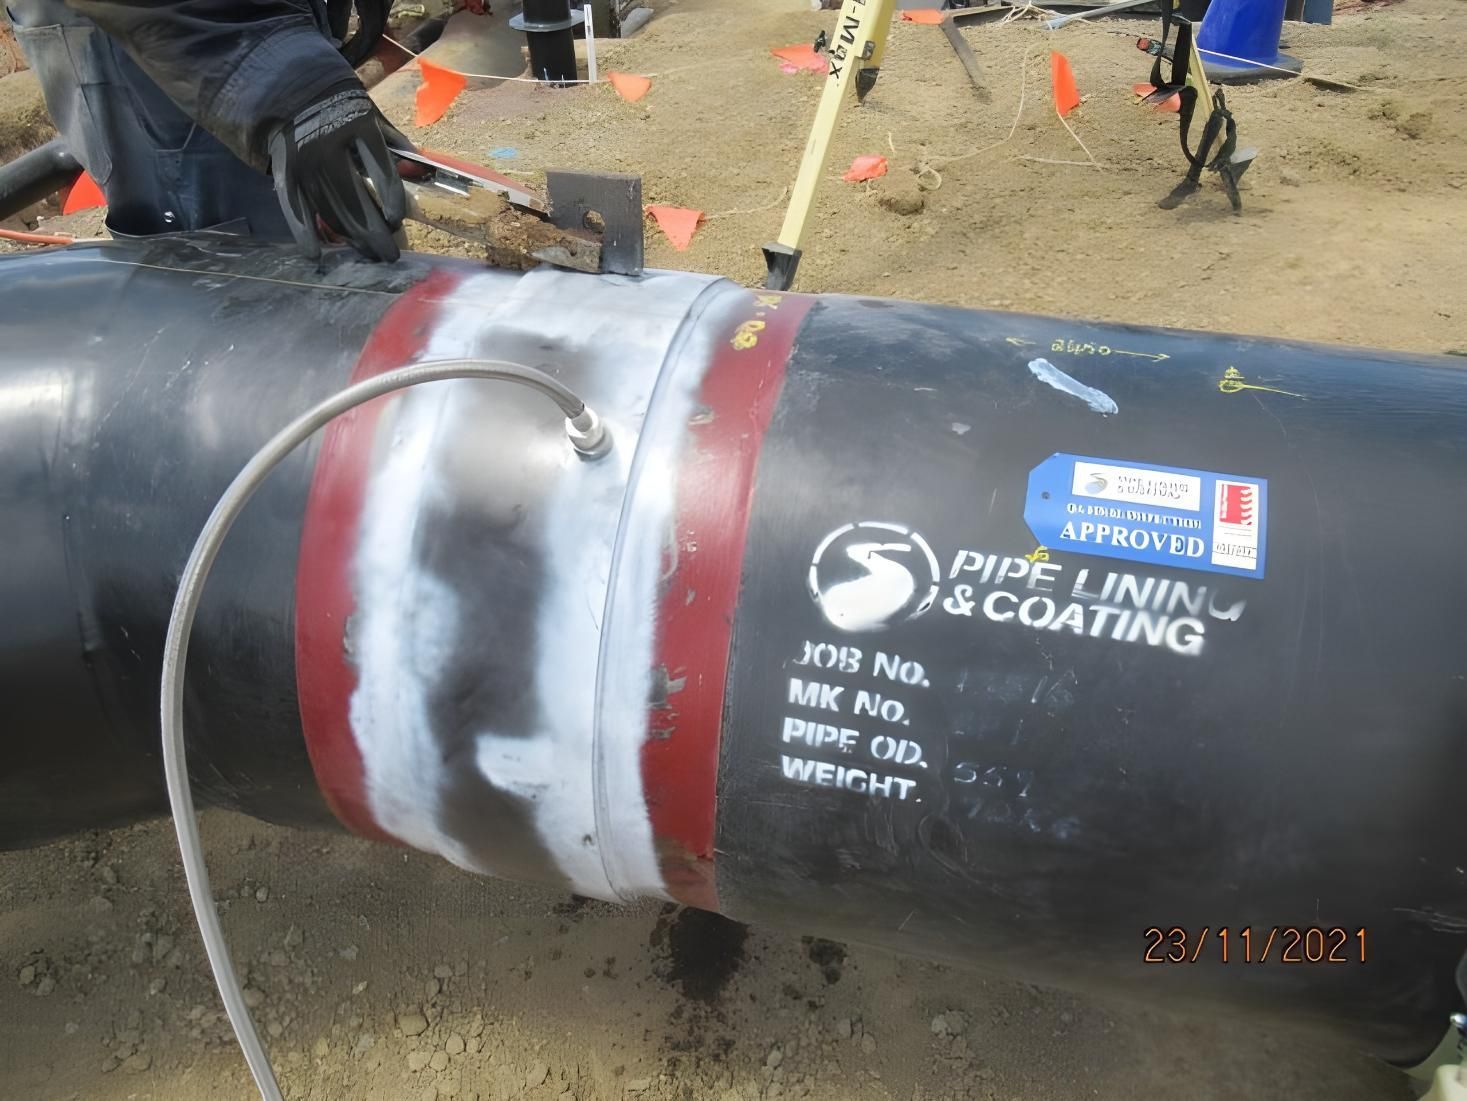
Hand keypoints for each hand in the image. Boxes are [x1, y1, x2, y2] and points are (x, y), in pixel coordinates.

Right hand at [267, 86, 406, 262]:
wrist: (289, 87)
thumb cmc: (341, 105)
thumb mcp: (371, 113)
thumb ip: (394, 142)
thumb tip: (421, 169)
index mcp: (358, 127)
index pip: (382, 173)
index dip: (391, 202)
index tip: (396, 222)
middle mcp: (329, 146)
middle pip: (357, 201)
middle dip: (376, 234)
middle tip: (390, 256)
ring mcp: (304, 160)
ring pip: (330, 209)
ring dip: (351, 238)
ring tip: (368, 255)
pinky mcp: (284, 170)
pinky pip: (294, 206)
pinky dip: (303, 232)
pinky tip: (315, 255)